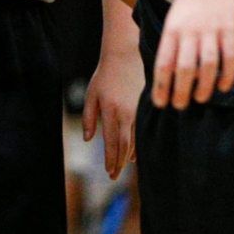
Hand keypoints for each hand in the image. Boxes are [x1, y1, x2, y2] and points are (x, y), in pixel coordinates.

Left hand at [83, 36, 143, 179]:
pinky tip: (134, 154)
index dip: (111, 159)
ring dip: (128, 156)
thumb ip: (89, 117)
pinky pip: (141, 131)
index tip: (109, 172)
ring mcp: (137, 111)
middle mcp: (126, 113)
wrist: (125, 55)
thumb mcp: (91, 94)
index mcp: (111, 111)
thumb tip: (89, 139)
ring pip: (134, 140)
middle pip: (124, 146)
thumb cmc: (105, 75)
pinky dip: (137, 145)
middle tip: (114, 177)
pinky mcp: (144, 107)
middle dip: (119, 163)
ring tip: (122, 168)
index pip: (112, 142)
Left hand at [151, 0, 233, 107]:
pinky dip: (228, 74)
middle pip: (185, 67)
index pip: (164, 62)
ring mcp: (211, 30)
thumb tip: (169, 78)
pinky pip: (230, 56)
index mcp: (172, 30)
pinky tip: (224, 87)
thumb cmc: (188, 6)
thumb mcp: (172, 21)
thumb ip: (171, 46)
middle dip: (181, 91)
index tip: (160, 103)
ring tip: (200, 99)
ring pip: (208, 64)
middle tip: (180, 106)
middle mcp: (190, 31)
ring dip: (204, 86)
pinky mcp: (230, 29)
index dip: (162, 85)